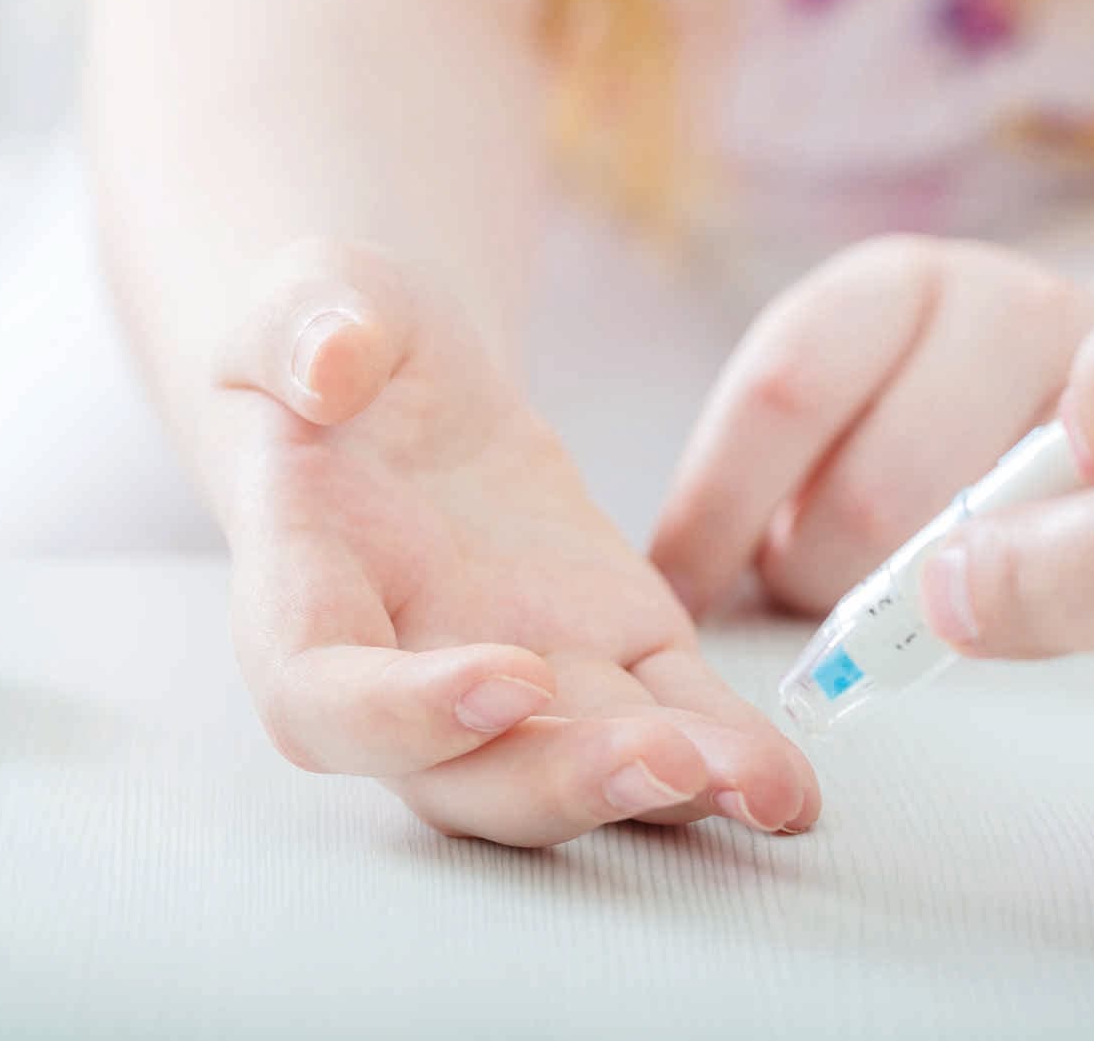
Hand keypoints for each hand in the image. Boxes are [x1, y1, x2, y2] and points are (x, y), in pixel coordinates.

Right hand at [211, 241, 818, 845]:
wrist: (405, 383)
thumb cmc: (339, 341)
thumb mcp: (313, 299)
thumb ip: (305, 325)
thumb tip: (326, 367)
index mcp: (303, 596)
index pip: (324, 700)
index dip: (406, 717)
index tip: (509, 680)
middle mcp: (406, 673)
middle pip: (465, 779)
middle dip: (565, 784)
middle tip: (666, 761)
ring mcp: (522, 676)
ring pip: (577, 767)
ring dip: (666, 794)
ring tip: (763, 793)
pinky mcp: (615, 651)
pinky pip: (668, 717)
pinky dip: (728, 757)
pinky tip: (789, 790)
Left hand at [652, 235, 1093, 616]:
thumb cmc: (947, 406)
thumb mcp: (860, 387)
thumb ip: (787, 449)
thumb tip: (680, 578)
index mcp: (891, 285)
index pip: (782, 394)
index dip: (715, 512)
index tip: (675, 592)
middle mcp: (1003, 310)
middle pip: (874, 497)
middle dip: (820, 574)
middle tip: (818, 585)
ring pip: (969, 555)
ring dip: (912, 603)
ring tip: (905, 584)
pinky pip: (1065, 580)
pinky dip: (1011, 613)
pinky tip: (1000, 597)